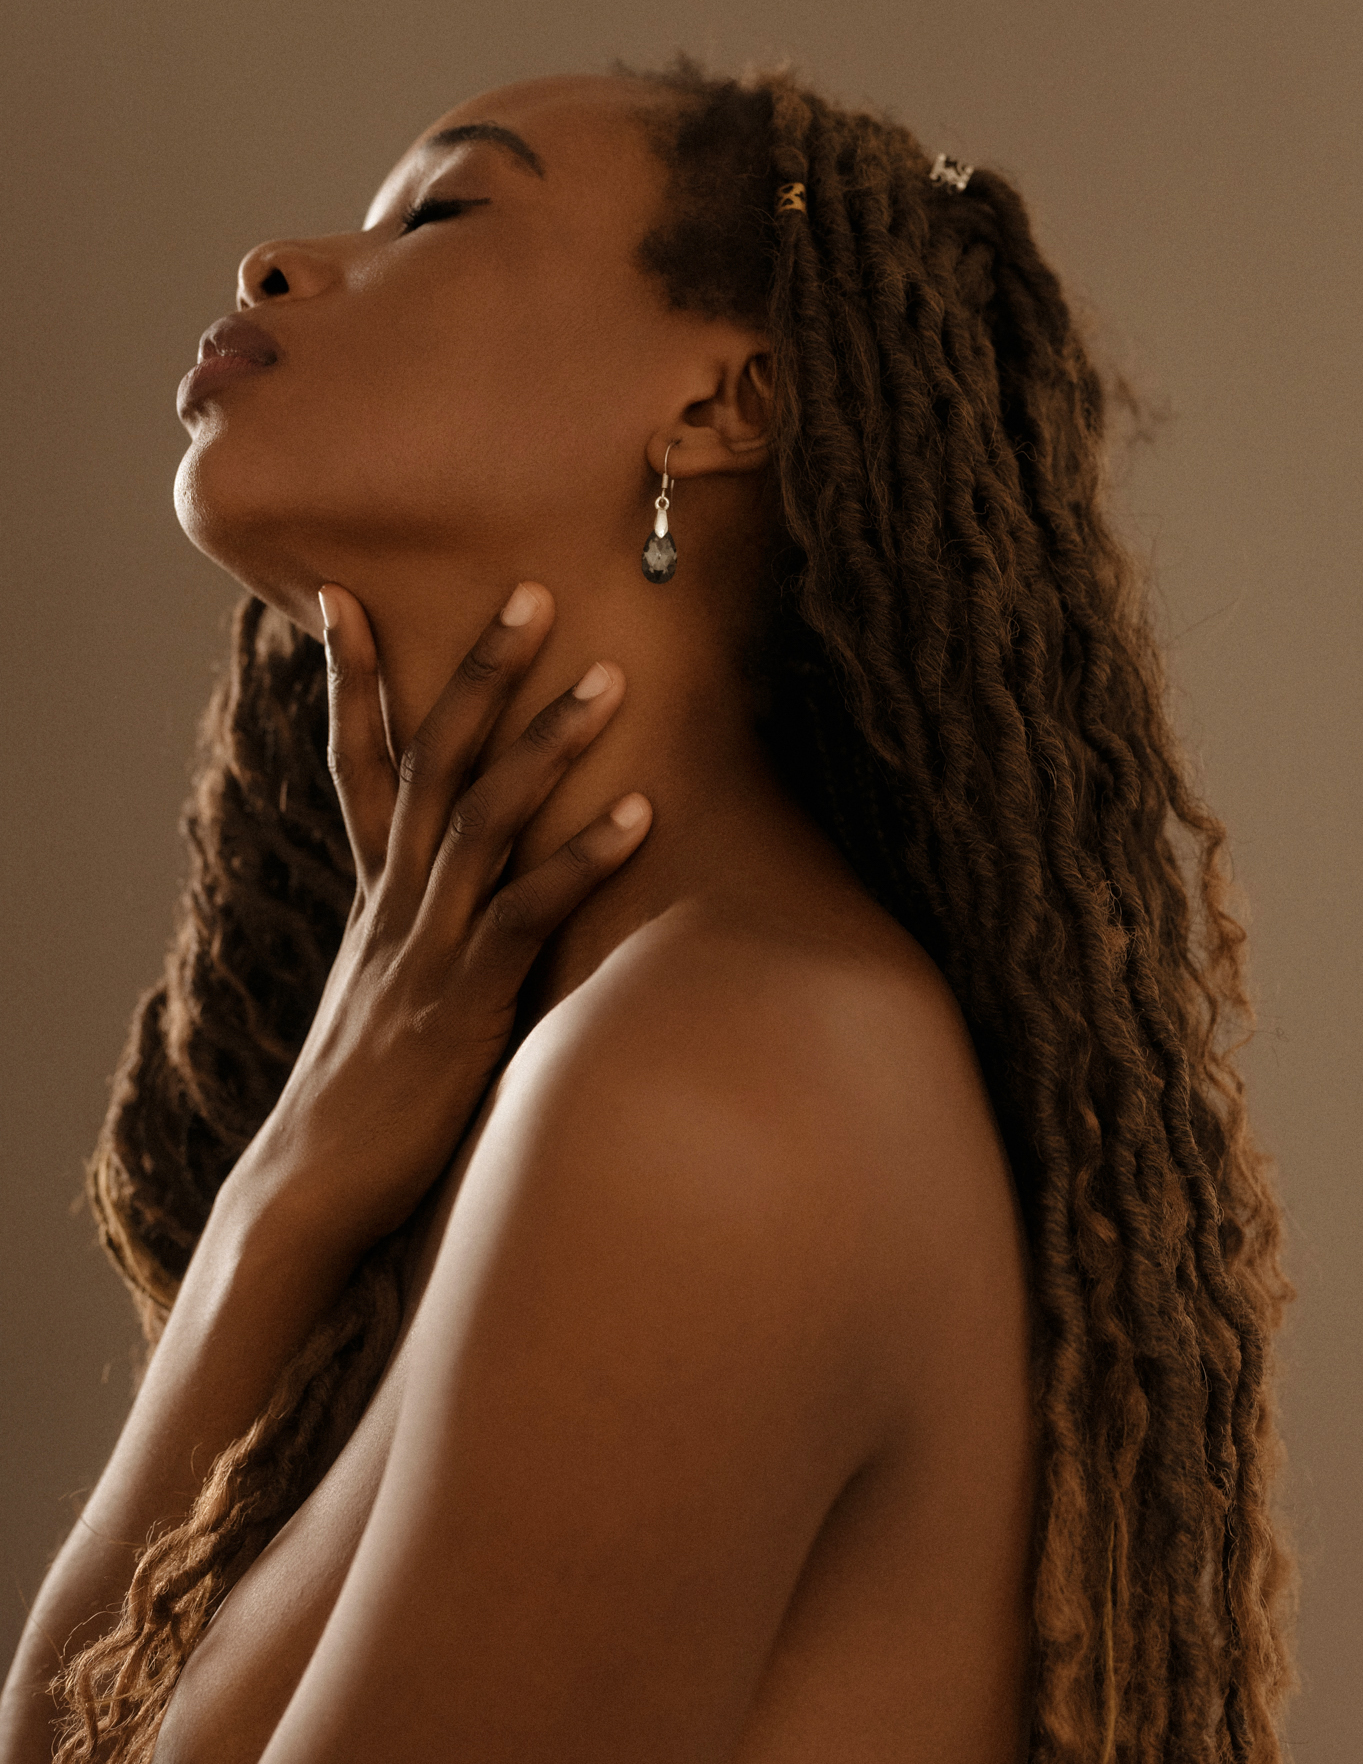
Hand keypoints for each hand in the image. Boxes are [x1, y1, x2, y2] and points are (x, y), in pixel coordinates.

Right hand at [230, 580, 650, 1256]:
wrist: (309, 1186)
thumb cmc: (363, 1093)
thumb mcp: (388, 992)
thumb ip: (424, 936)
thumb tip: (467, 910)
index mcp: (374, 893)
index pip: (357, 762)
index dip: (350, 679)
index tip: (340, 594)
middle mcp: (394, 900)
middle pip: (432, 758)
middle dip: (479, 671)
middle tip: (531, 592)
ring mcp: (426, 944)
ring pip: (483, 815)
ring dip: (545, 742)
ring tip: (606, 677)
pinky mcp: (463, 998)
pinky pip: (525, 910)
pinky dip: (580, 856)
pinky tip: (637, 811)